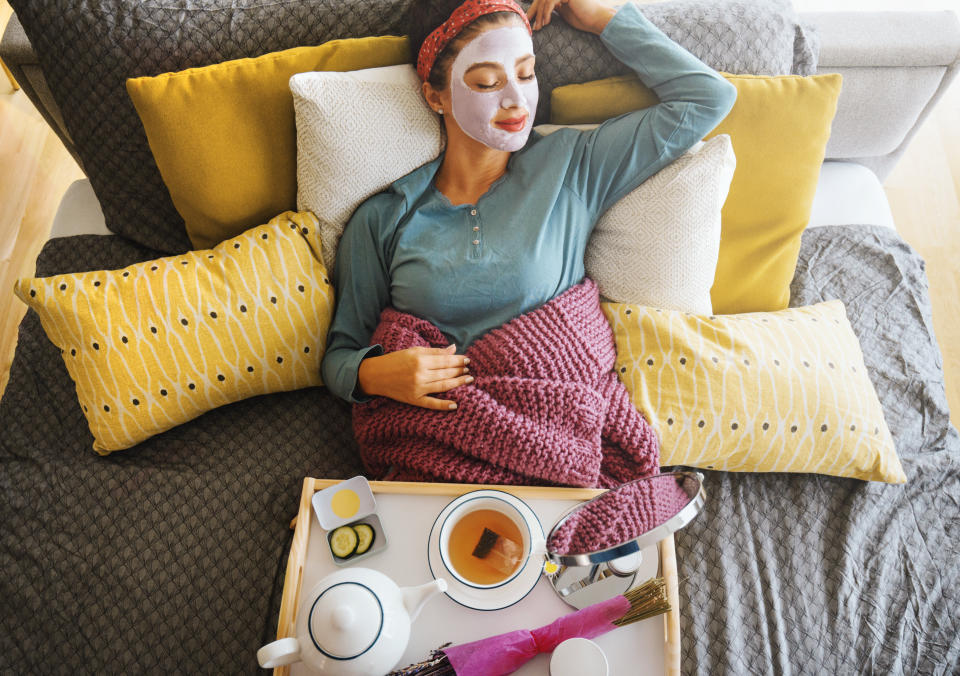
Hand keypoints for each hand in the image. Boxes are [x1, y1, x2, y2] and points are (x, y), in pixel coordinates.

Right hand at [357, 344, 471, 410]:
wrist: (376, 375)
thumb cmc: (396, 360)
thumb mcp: (414, 351)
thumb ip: (434, 351)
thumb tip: (453, 349)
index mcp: (420, 360)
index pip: (445, 360)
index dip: (458, 360)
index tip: (467, 359)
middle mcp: (420, 375)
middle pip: (446, 373)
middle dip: (459, 370)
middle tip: (468, 369)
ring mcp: (417, 389)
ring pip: (443, 386)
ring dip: (458, 383)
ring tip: (468, 379)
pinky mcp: (414, 400)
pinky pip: (431, 404)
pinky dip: (443, 405)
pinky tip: (455, 404)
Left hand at [527, 0, 615, 33]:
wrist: (595, 19)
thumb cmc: (581, 18)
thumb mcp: (562, 12)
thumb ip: (551, 8)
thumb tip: (537, 13)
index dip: (534, 9)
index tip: (528, 20)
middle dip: (534, 11)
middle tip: (530, 25)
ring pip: (544, 0)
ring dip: (540, 15)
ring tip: (539, 27)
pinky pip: (550, 2)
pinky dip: (546, 13)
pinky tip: (546, 22)